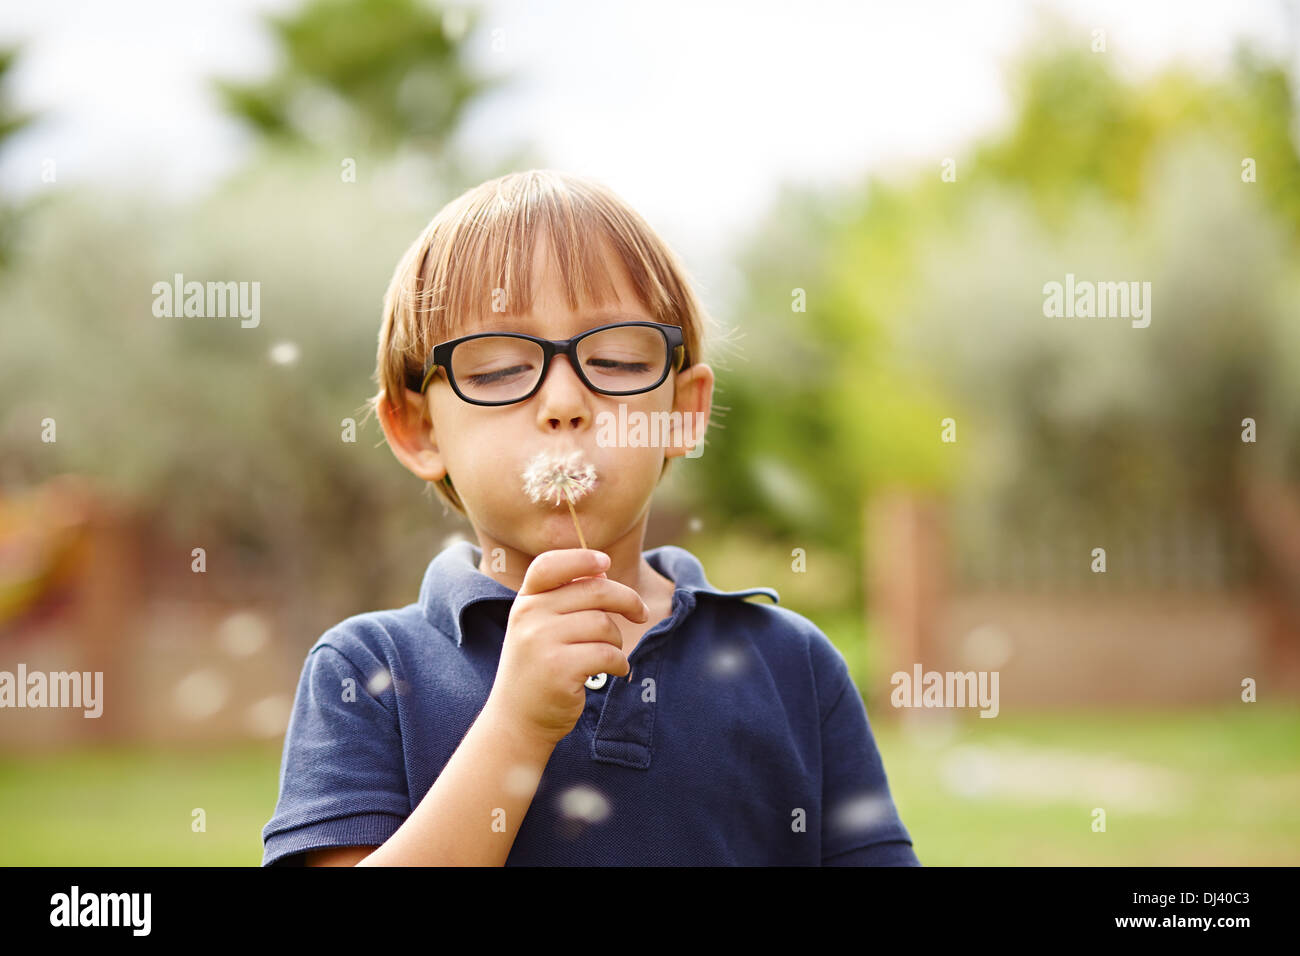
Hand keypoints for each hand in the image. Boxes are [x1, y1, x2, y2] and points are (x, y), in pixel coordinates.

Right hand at [485, 549, 648, 748]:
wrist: (517, 720)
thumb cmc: (538, 669)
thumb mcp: (539, 628)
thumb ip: (563, 600)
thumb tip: (601, 572)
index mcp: (526, 602)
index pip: (549, 565)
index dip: (581, 558)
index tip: (606, 562)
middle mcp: (530, 616)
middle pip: (594, 591)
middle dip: (626, 600)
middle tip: (639, 613)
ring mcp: (541, 642)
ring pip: (605, 624)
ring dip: (618, 641)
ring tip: (610, 655)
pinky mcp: (559, 669)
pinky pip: (608, 653)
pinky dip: (619, 663)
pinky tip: (614, 671)